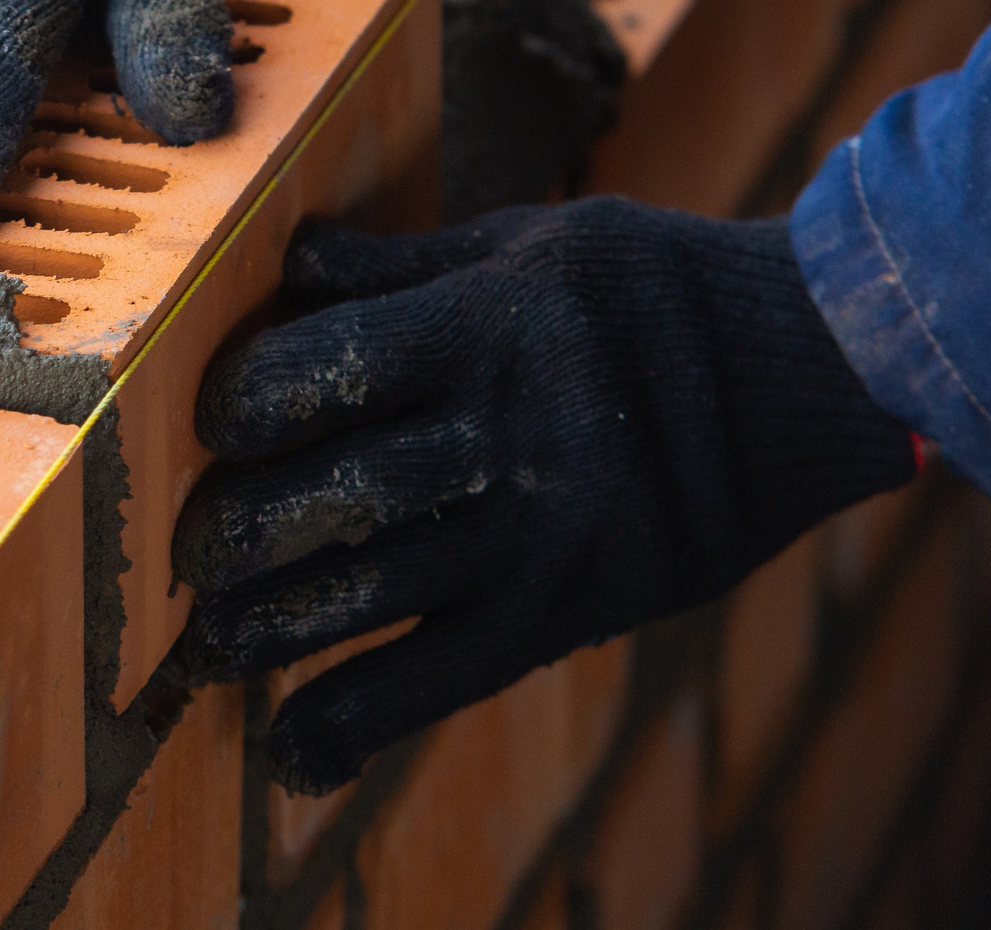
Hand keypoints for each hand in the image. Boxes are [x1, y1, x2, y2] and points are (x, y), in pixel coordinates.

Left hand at [170, 198, 918, 793]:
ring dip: (267, 628)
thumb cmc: (646, 287)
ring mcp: (536, 532)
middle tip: (187, 552)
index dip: (241, 401)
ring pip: (369, 593)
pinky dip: (355, 721)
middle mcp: (503, 433)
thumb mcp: (526, 240)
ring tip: (205, 645)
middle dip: (236, 529)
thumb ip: (399, 264)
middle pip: (332, 493)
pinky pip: (443, 678)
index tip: (211, 423)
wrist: (803, 369)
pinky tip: (289, 749)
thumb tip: (291, 260)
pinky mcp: (566, 609)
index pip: (320, 368)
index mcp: (480, 327)